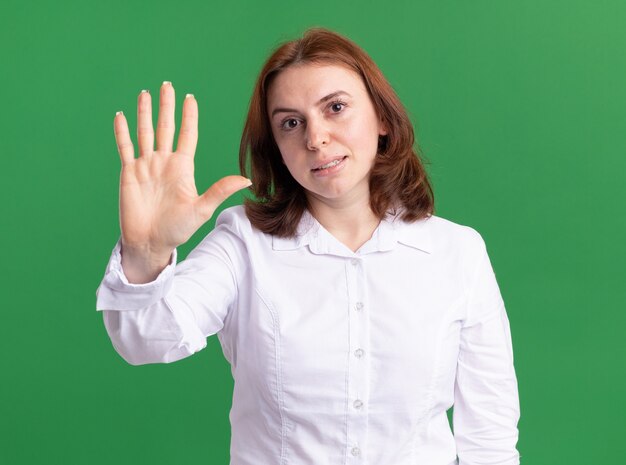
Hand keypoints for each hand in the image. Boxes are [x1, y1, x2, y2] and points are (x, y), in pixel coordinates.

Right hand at [113, 82, 250, 281]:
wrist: (151, 243)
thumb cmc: (178, 229)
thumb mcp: (202, 208)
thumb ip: (220, 190)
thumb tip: (247, 179)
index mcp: (182, 167)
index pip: (187, 135)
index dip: (188, 116)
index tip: (190, 98)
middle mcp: (164, 162)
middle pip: (165, 127)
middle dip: (166, 106)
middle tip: (167, 85)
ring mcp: (146, 166)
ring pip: (144, 132)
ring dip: (144, 113)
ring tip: (145, 93)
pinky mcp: (129, 173)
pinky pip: (125, 148)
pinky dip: (122, 132)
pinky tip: (121, 116)